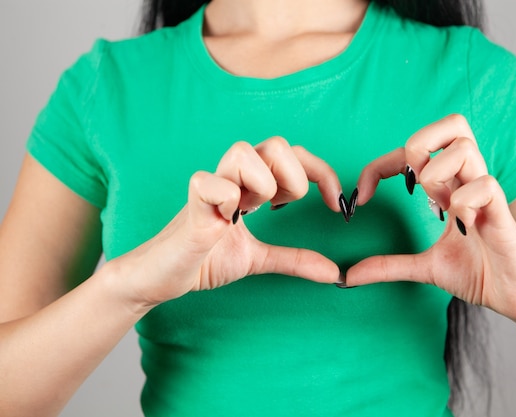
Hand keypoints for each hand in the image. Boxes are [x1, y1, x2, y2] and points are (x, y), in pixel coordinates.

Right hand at [109, 137, 342, 307]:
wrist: (161, 278)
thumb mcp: (259, 259)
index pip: (293, 154)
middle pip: (276, 144)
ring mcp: (210, 187)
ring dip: (260, 185)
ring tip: (250, 212)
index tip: (335, 203)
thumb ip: (294, 260)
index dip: (322, 172)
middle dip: (293, 179)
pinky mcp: (191, 206)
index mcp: (250, 183)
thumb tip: (334, 273)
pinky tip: (225, 223)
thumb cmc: (205, 259)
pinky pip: (210, 184)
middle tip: (282, 209)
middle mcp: (232, 177)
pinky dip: (225, 200)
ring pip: (242, 151)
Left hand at [347, 114, 515, 324]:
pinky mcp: (503, 213)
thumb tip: (349, 276)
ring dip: (439, 173)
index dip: (381, 165)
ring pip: (464, 147)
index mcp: (450, 187)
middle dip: (420, 143)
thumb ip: (388, 266)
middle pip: (453, 123)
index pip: (414, 150)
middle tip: (411, 180)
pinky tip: (462, 224)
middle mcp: (468, 182)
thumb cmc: (480, 273)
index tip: (361, 197)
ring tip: (439, 206)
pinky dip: (464, 201)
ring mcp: (487, 194)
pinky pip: (485, 185)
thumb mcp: (424, 268)